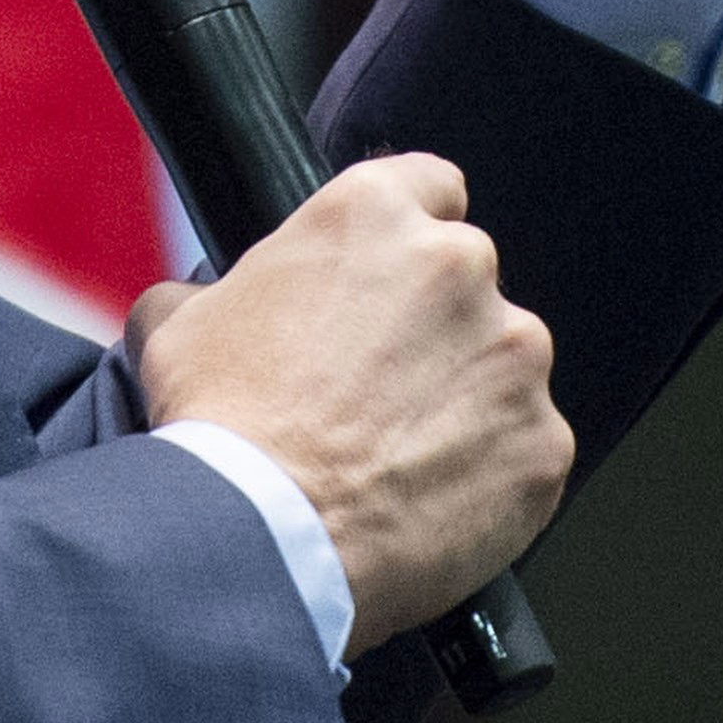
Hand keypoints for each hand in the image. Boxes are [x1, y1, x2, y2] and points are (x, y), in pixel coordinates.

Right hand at [124, 155, 569, 653]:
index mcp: (373, 215)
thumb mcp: (178, 324)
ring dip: (464, 397)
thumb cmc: (221, 426)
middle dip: (431, 326)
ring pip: (501, 365)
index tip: (387, 279)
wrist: (265, 538)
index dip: (404, 235)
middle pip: (465, 280)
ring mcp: (514, 356)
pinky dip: (489, 471)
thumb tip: (202, 303)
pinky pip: (525, 448)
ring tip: (397, 455)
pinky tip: (427, 499)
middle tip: (373, 386)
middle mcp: (459, 266)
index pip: (427, 184)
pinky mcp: (544, 443)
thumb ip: (213, 290)